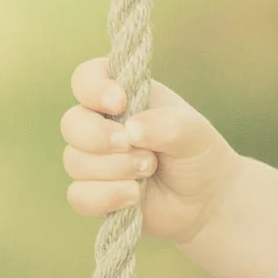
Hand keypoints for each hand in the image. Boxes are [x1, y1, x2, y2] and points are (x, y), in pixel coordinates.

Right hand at [61, 58, 245, 245]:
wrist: (206, 199)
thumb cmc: (199, 154)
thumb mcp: (195, 133)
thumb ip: (168, 125)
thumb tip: (131, 129)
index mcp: (125, 97)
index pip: (87, 78)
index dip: (93, 88)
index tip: (119, 104)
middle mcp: (103, 125)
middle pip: (71, 122)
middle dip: (98, 136)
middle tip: (131, 144)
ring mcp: (95, 160)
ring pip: (75, 161)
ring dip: (114, 168)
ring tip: (149, 169)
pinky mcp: (93, 193)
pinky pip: (78, 195)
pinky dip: (107, 196)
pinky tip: (134, 195)